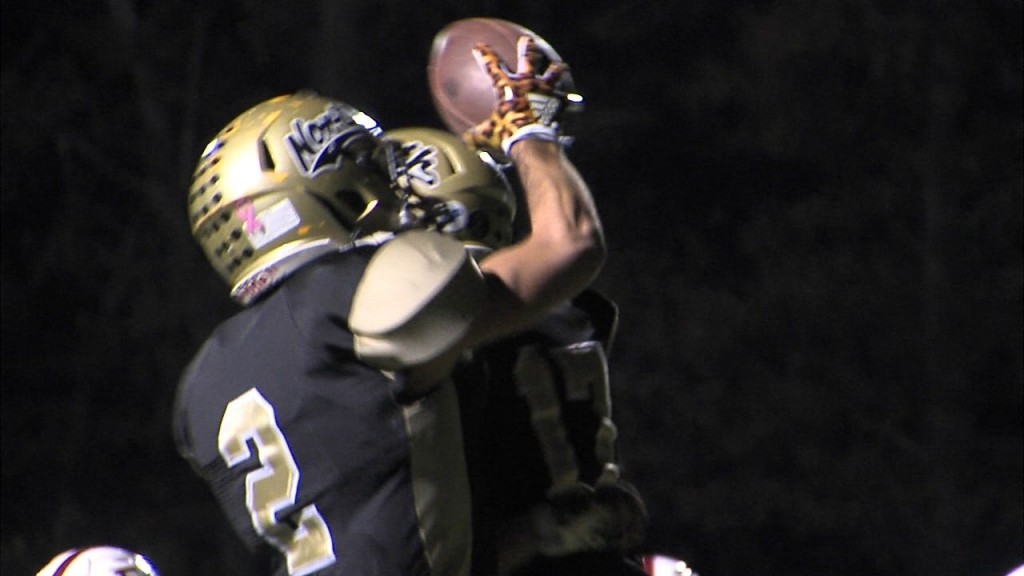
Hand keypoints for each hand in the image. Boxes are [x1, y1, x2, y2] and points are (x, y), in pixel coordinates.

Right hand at [464, 35, 572, 156]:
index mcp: (507, 87)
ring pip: (552, 73)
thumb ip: (477, 135)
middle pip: (528, 59)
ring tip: (559, 66)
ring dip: (555, 69)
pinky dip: (568, 102)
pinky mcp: (559, 103)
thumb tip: (468, 139)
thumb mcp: (487, 136)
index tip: (480, 47)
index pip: (493, 66)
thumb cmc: (508, 136)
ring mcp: (545, 91)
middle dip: (527, 48)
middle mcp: (527, 83)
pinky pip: (566, 99)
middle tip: (527, 40)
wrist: (533, 142)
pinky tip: (572, 103)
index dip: (485, 55)